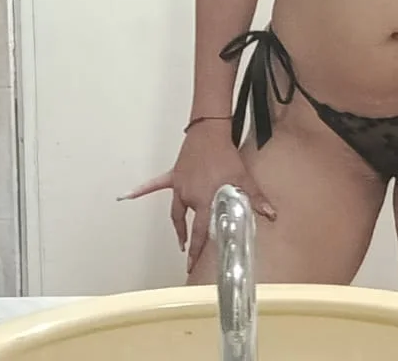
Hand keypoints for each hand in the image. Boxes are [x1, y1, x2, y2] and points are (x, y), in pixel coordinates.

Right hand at [119, 122, 274, 273]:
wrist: (209, 133)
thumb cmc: (226, 156)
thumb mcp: (244, 179)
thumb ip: (256, 199)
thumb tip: (271, 214)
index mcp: (205, 201)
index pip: (200, 232)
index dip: (196, 250)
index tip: (191, 265)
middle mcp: (189, 197)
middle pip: (189, 222)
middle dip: (189, 240)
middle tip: (188, 255)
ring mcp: (179, 187)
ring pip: (176, 210)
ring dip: (178, 224)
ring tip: (180, 238)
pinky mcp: (174, 176)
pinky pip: (155, 185)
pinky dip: (142, 191)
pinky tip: (126, 196)